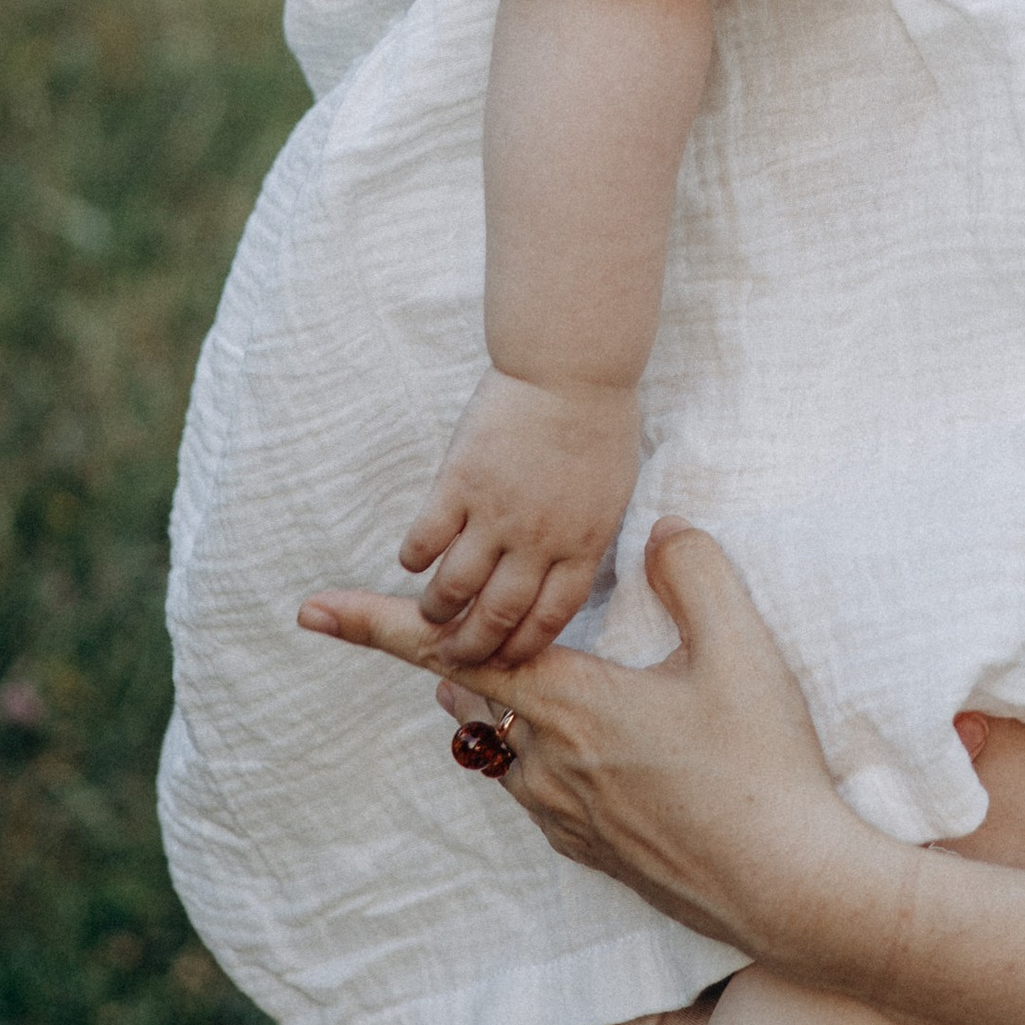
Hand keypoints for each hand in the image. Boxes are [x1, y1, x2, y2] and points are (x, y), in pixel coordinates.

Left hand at [299, 522, 900, 969]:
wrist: (791, 887)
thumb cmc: (762, 766)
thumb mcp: (740, 649)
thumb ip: (694, 571)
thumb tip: (661, 530)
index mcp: (569, 704)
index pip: (448, 650)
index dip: (374, 624)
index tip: (308, 609)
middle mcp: (548, 764)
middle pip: (469, 696)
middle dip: (462, 654)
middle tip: (472, 618)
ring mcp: (566, 817)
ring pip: (501, 748)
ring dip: (505, 708)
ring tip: (534, 675)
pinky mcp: (594, 853)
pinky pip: (538, 791)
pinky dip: (544, 755)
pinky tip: (598, 748)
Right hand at [394, 367, 640, 666]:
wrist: (570, 364)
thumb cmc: (598, 420)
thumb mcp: (611, 491)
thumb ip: (585, 537)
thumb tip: (562, 575)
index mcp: (583, 543)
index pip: (548, 619)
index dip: (521, 646)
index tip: (504, 660)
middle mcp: (538, 538)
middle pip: (497, 616)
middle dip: (472, 646)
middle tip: (454, 654)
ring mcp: (495, 512)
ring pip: (454, 588)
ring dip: (436, 610)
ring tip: (430, 613)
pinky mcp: (459, 482)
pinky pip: (426, 539)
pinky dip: (414, 559)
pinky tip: (413, 561)